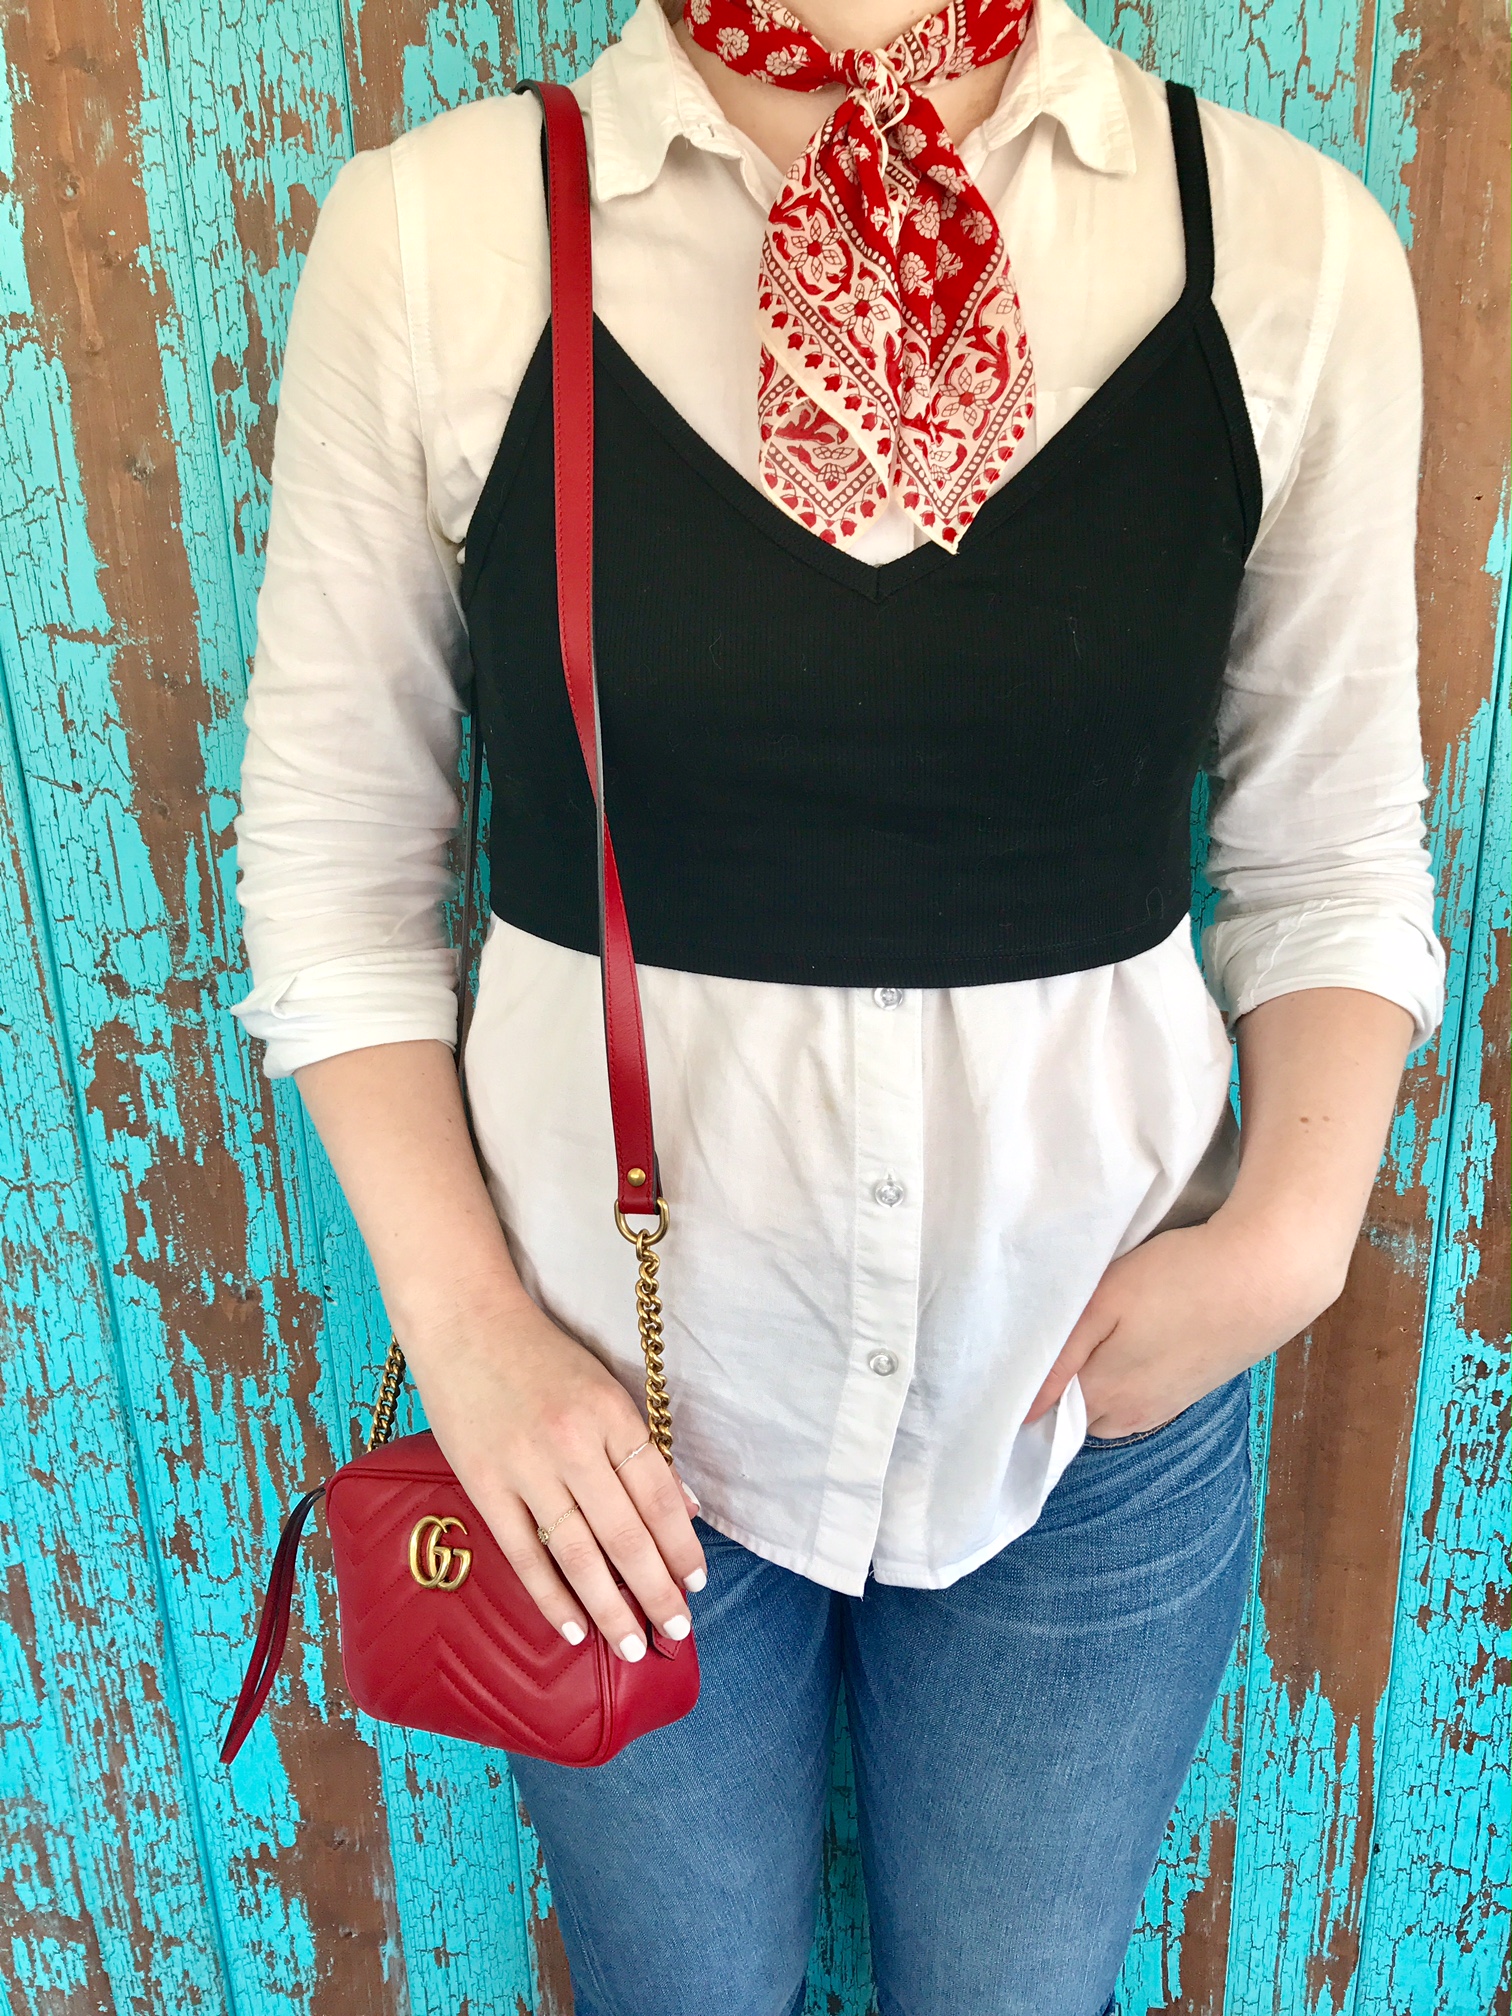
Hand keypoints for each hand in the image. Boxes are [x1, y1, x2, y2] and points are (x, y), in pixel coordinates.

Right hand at [405, 1286, 705, 1659]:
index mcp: (610, 1414)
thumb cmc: (542, 1355)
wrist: (464, 1322)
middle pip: (624, 1532)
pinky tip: (572, 1627)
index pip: (657, 1494)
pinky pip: (522, 1552)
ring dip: (609, 1606)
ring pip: (577, 1552)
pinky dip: (549, 1595)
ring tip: (631, 1645)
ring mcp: (524, 1466)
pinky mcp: (483, 1484)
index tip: (697, 1583)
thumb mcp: (604, 1386)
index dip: (680, 1544)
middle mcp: (572, 1443)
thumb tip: (684, 1508)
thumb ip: (641, 1447)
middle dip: (656, 1590)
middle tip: (677, 1632)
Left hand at [1025, 1207, 1347, 1439]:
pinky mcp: (1192, 1392)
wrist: (1268, 1277)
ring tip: (1096, 1336)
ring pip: (1108, 1408)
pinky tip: (1135, 1341)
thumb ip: (1059, 1359)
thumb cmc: (1179, 1278)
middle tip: (1056, 1336)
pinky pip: (1140, 1399)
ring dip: (1095, 1382)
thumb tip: (1022, 1411)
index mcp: (1105, 1397)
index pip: (1045, 1415)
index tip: (1018, 1358)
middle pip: (1075, 1415)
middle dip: (1060, 1387)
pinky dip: (1127, 1379)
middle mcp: (1133, 1416)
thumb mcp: (1105, 1302)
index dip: (1028, 1389)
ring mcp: (1166, 1407)